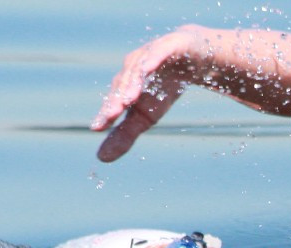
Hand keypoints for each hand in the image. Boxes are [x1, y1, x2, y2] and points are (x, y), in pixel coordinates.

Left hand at [90, 27, 203, 161]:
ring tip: (129, 98)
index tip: (98, 127)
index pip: (114, 101)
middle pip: (122, 84)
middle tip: (112, 115)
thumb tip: (101, 159)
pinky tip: (148, 68)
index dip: (107, 114)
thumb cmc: (163, 88)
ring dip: (132, 82)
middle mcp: (131, 68)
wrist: (192, 58)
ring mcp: (149, 55)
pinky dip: (152, 60)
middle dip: (117, 99)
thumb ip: (124, 135)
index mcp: (123, 86)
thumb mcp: (145, 117)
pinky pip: (158, 52)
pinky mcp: (168, 45)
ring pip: (137, 69)